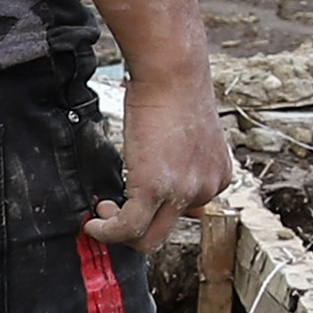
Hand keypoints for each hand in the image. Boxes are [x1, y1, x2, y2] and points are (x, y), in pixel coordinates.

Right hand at [87, 64, 231, 248]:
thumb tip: (167, 181)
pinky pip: (127, 228)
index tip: (133, 196)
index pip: (187, 214)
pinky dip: (107, 231)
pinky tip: (95, 222)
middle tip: (114, 207)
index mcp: (218, 177)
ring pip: (147, 239)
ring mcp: (184, 191)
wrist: (171, 73)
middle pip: (168, 231)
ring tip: (104, 210)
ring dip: (119, 232)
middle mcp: (207, 188)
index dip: (155, 209)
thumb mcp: (192, 136)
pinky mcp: (155, 189)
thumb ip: (187, 164)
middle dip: (136, 226)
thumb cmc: (174, 94)